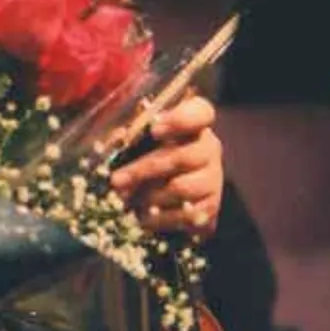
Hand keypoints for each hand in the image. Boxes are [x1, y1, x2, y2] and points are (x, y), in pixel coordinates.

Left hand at [108, 94, 222, 237]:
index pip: (200, 112)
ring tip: (126, 200)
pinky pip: (187, 215)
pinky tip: (142, 216)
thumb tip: (119, 138)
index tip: (154, 129)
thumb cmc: (147, 153)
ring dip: (149, 196)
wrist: (168, 192)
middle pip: (183, 157)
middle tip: (116, 181)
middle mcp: (209, 148)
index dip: (180, 119)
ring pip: (183, 188)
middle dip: (144, 170)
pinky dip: (160, 218)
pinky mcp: (211, 206)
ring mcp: (213, 178)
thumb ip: (127, 134)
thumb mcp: (135, 139)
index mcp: (194, 123)